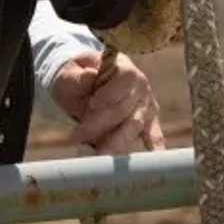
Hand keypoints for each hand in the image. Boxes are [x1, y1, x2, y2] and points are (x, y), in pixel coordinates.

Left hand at [49, 49, 166, 153]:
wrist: (82, 87)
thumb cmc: (75, 79)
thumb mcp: (69, 73)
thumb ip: (76, 76)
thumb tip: (89, 76)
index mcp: (123, 67)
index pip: (125, 78)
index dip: (111, 93)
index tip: (92, 104)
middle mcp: (140, 87)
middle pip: (126, 108)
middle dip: (100, 124)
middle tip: (77, 135)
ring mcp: (146, 106)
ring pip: (133, 126)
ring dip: (114, 142)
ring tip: (95, 154)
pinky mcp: (148, 123)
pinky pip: (153, 135)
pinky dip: (154, 146)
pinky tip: (155, 156)